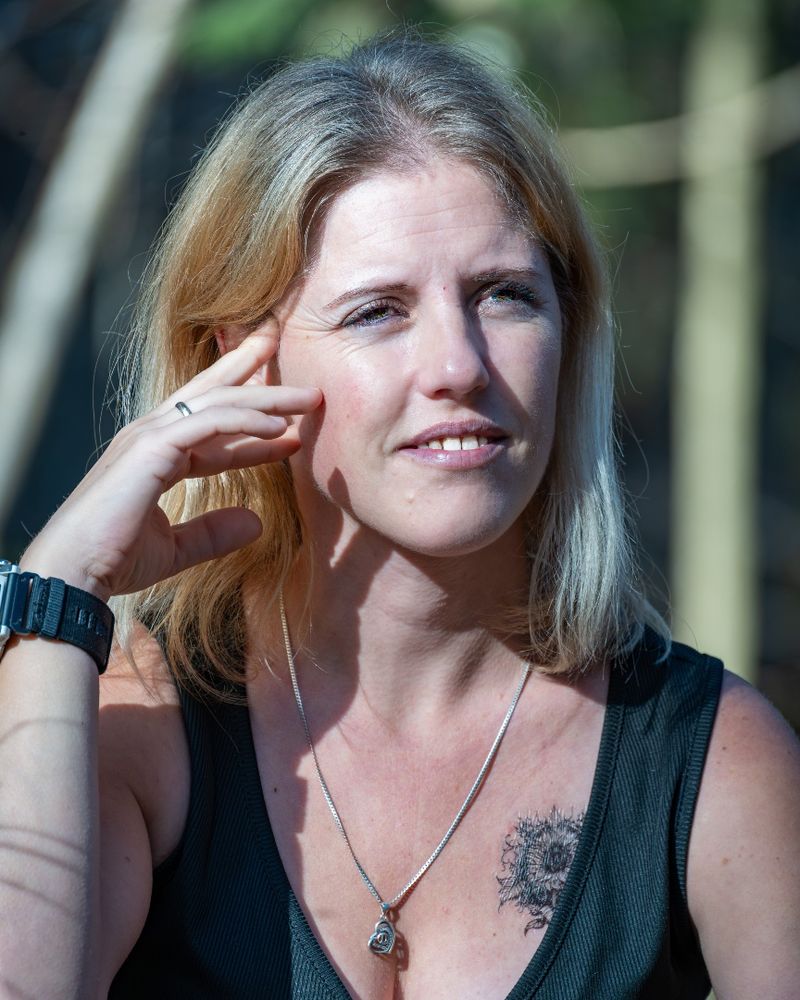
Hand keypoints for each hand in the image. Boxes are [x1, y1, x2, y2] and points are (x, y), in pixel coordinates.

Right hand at [21, 323, 320, 599]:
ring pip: (220, 403)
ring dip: (269, 397)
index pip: (212, 427)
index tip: (290, 425)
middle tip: (294, 364)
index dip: (252, 425)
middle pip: (216, 396)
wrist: (75, 573)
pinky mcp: (151, 448)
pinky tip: (280, 427)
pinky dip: (247, 422)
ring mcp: (150, 437)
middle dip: (257, 376)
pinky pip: (209, 423)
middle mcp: (152, 436)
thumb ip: (213, 533)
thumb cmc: (112, 560)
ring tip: (311, 397)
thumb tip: (256, 523)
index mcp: (155, 454)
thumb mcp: (175, 548)